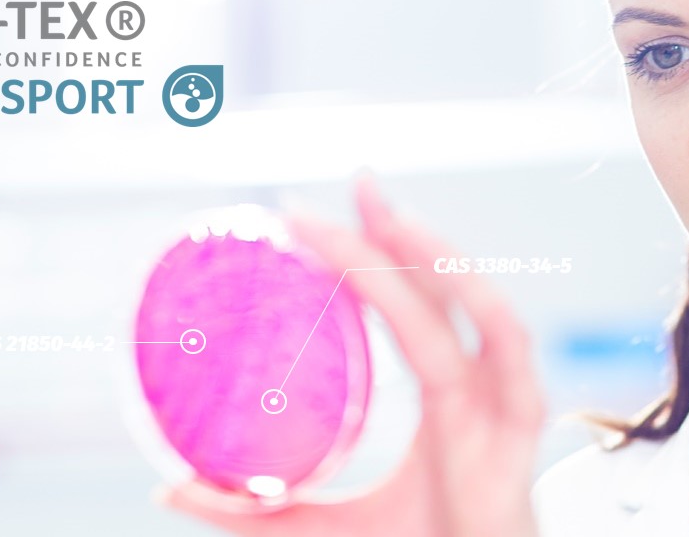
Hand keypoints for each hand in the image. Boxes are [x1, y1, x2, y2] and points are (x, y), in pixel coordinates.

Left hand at [159, 173, 545, 536]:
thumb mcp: (320, 529)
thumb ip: (253, 511)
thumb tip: (169, 493)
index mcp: (443, 402)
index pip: (413, 309)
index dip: (377, 255)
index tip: (323, 215)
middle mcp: (478, 393)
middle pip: (444, 294)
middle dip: (402, 235)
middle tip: (356, 186)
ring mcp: (502, 410)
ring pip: (479, 313)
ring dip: (437, 261)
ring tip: (390, 220)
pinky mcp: (519, 437)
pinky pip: (513, 363)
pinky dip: (490, 318)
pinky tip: (456, 285)